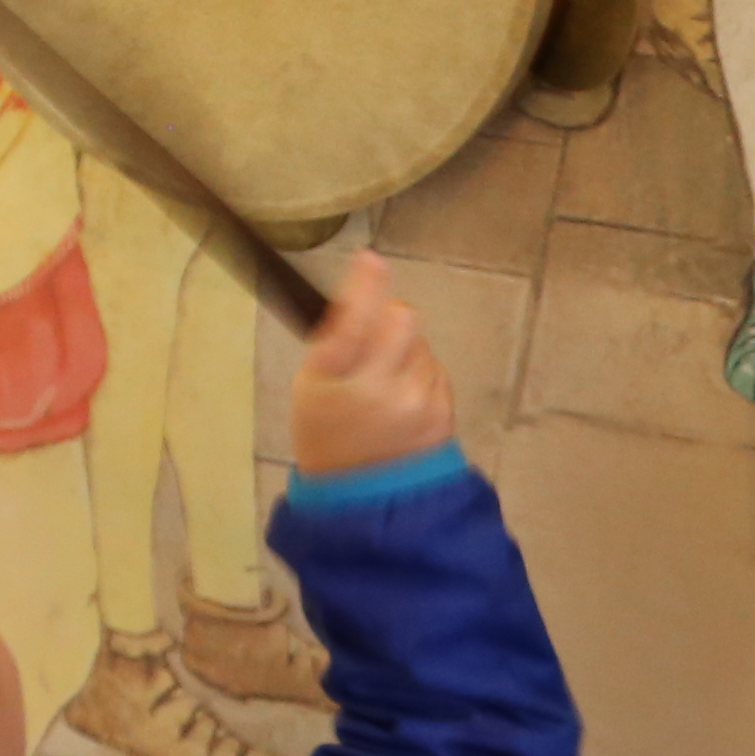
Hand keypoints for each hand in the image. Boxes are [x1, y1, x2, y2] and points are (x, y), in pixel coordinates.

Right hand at [287, 253, 454, 479]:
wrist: (361, 494)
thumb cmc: (327, 430)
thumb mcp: (311, 383)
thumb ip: (337, 333)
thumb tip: (368, 270)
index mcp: (339, 380)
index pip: (357, 318)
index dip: (367, 286)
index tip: (371, 260)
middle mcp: (382, 388)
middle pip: (403, 318)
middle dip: (390, 324)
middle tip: (374, 351)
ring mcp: (418, 402)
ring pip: (422, 345)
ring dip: (407, 354)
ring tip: (386, 389)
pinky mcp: (443, 414)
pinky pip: (437, 371)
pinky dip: (422, 378)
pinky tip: (404, 404)